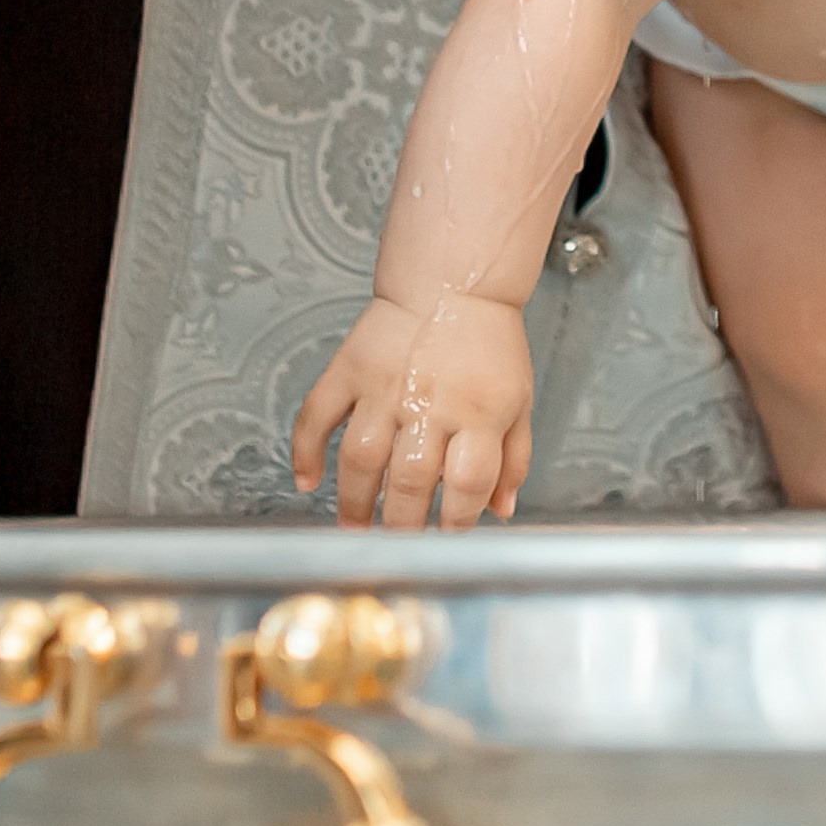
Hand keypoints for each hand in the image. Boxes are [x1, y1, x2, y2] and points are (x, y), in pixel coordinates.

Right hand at [291, 292, 534, 530]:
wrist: (453, 282)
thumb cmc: (488, 345)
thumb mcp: (518, 400)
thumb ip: (513, 458)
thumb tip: (501, 511)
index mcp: (478, 413)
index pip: (468, 482)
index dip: (457, 520)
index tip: (447, 538)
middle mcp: (430, 402)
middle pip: (410, 479)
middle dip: (401, 523)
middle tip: (396, 543)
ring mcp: (385, 386)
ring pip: (361, 457)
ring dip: (354, 501)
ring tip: (356, 527)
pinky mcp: (350, 369)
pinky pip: (317, 415)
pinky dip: (307, 451)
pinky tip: (309, 481)